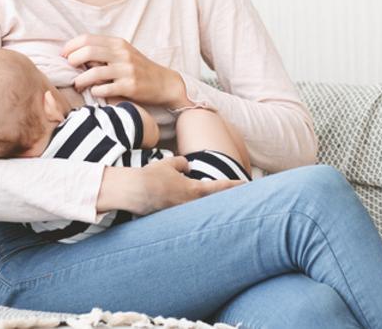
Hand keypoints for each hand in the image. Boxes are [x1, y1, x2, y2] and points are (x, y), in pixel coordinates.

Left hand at [62, 35, 178, 106]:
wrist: (164, 83)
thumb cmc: (139, 69)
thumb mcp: (124, 54)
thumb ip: (104, 51)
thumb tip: (77, 53)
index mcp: (118, 44)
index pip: (87, 39)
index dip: (71, 46)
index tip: (64, 55)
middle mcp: (122, 54)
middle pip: (88, 51)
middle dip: (73, 60)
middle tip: (69, 69)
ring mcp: (126, 70)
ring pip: (94, 72)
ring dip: (80, 80)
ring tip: (77, 85)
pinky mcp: (130, 86)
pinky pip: (105, 88)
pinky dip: (95, 91)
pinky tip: (94, 92)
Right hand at [103, 156, 243, 215]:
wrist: (134, 192)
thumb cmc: (152, 176)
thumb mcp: (169, 163)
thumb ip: (182, 163)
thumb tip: (187, 167)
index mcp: (194, 190)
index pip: (220, 187)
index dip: (235, 185)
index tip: (247, 184)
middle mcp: (190, 204)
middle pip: (215, 203)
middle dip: (227, 201)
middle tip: (243, 199)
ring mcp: (181, 213)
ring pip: (201, 210)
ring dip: (210, 207)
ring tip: (221, 207)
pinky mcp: (172, 219)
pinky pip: (187, 214)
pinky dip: (193, 212)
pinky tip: (189, 209)